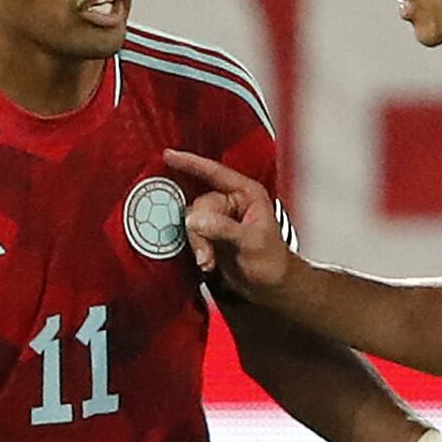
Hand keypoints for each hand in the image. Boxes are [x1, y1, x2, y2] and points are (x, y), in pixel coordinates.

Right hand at [161, 146, 292, 292]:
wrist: (270, 285)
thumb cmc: (272, 262)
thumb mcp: (251, 242)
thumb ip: (223, 229)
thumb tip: (196, 220)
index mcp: (246, 194)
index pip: (215, 172)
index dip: (191, 163)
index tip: (169, 155)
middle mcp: (230, 203)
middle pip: (199, 205)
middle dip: (199, 231)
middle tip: (207, 253)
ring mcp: (217, 219)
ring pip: (192, 222)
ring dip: (197, 243)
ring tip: (209, 261)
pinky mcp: (208, 235)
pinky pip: (190, 235)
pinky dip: (195, 249)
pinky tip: (205, 262)